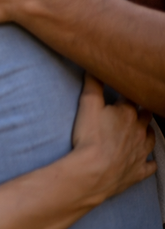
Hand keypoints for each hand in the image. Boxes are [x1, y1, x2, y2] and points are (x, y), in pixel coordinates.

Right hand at [70, 74, 155, 201]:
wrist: (94, 171)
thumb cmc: (90, 137)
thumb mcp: (87, 105)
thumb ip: (92, 85)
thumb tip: (94, 68)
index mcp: (127, 113)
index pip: (132, 97)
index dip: (126, 94)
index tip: (121, 93)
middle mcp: (139, 130)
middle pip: (145, 116)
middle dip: (140, 112)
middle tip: (129, 110)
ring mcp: (142, 151)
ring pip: (151, 138)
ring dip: (146, 133)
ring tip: (139, 130)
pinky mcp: (139, 170)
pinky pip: (151, 165)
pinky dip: (149, 161)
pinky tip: (146, 159)